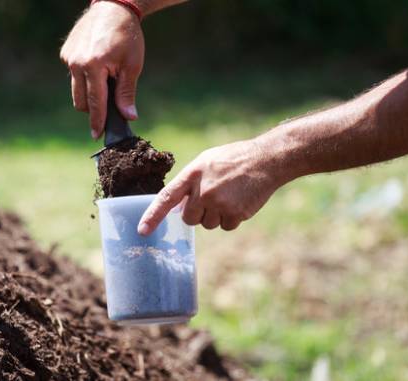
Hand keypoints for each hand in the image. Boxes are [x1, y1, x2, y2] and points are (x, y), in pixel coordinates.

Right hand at [60, 1, 143, 138]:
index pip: (95, 102)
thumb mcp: (132, 66)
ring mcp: (69, 57)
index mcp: (94, 66)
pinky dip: (85, 78)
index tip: (96, 135)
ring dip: (89, 94)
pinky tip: (98, 67)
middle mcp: (76, 63)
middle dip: (94, 108)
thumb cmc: (127, 36)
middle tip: (110, 106)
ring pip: (76, 90)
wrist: (114, 8)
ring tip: (106, 83)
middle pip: (81, 101)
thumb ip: (127, 93)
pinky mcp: (66, 53)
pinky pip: (74, 75)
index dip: (97, 121)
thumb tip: (128, 117)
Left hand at [138, 140, 292, 234]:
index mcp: (192, 174)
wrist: (266, 160)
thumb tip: (175, 208)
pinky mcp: (235, 214)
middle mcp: (203, 190)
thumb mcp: (205, 163)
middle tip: (214, 195)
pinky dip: (231, 218)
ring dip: (216, 215)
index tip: (142, 231)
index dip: (153, 216)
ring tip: (229, 195)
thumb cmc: (233, 160)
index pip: (166, 198)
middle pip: (189, 218)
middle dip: (198, 212)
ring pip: (207, 224)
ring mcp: (219, 203)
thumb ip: (189, 183)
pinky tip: (239, 201)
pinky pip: (225, 227)